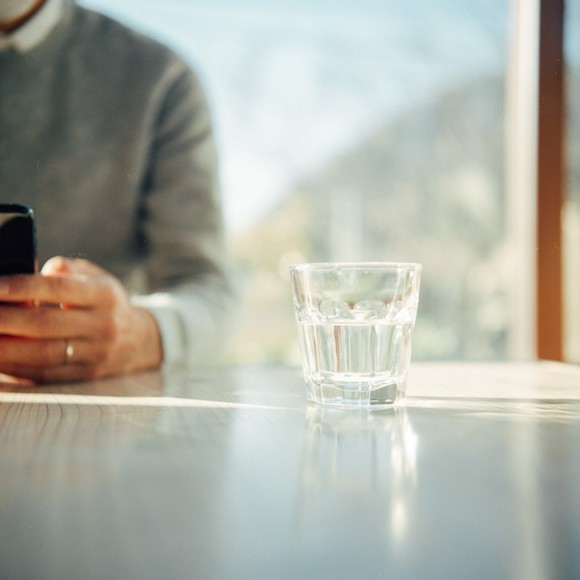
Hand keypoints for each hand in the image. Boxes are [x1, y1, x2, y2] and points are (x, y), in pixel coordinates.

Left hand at [0, 257, 162, 382]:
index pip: (57, 288)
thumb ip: (66, 270)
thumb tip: (32, 270)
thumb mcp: (96, 277)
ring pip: (43, 353)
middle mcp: (103, 324)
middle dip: (4, 319)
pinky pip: (45, 373)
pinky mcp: (86, 374)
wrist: (139, 340)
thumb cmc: (106, 303)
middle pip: (45, 323)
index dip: (21, 287)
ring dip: (4, 348)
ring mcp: (96, 353)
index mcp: (104, 294)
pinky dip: (16, 367)